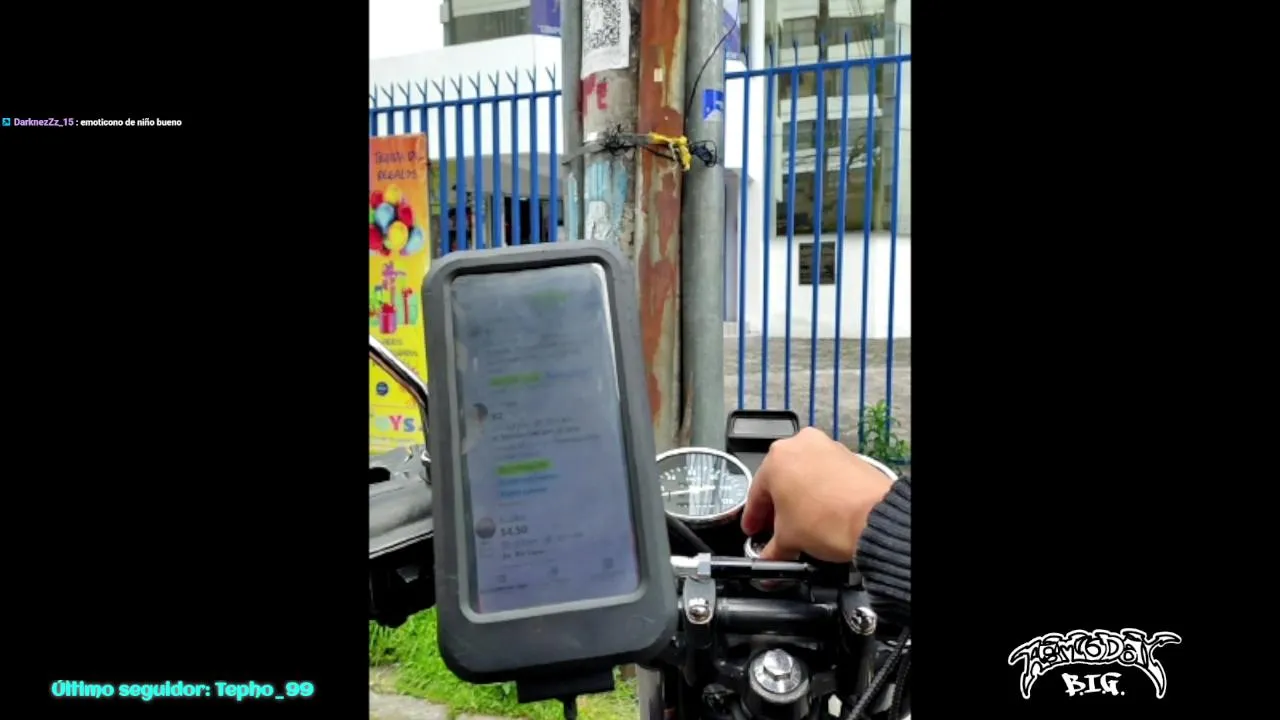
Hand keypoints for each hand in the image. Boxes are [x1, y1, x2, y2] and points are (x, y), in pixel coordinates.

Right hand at [741, 427, 893, 561]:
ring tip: (803, 524)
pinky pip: (826, 474)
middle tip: (776, 529)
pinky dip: (820, 492)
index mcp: (775, 458)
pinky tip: (823, 513)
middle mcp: (800, 446)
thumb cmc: (831, 519)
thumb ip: (771, 550)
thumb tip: (769, 557)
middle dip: (777, 508)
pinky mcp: (849, 456)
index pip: (755, 494)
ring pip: (803, 475)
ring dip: (799, 498)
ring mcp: (827, 448)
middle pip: (780, 481)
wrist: (875, 518)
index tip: (754, 530)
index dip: (752, 518)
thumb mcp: (788, 540)